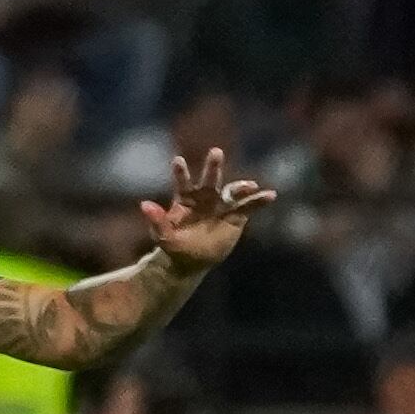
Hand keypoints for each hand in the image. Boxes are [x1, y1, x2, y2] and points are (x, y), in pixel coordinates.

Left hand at [142, 149, 276, 269]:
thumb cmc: (174, 246)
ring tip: (250, 185)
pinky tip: (270, 195)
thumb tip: (144, 205)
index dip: (180, 172)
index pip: (183, 182)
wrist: (190, 261)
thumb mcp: (163, 236)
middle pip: (210, 179)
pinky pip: (249, 207)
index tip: (176, 160)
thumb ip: (156, 220)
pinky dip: (259, 200)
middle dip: (213, 166)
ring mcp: (221, 205)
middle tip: (216, 152)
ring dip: (241, 187)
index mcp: (185, 199)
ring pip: (232, 191)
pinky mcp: (236, 216)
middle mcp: (205, 197)